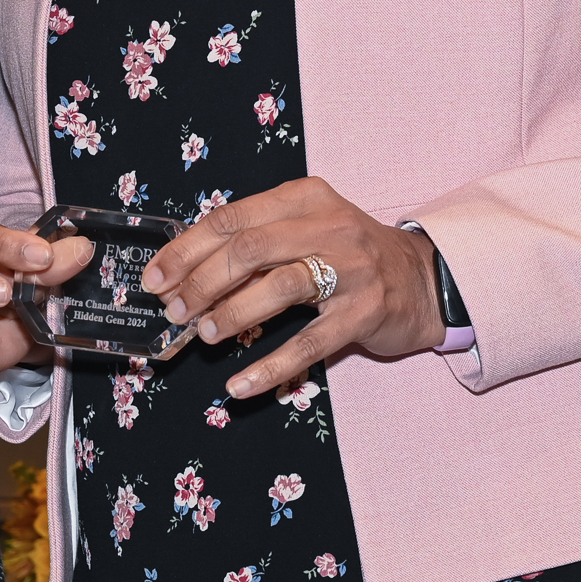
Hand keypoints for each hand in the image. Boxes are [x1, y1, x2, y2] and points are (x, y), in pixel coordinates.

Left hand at [138, 177, 444, 398]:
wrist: (423, 279)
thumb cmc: (348, 253)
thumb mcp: (305, 227)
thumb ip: (255, 239)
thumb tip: (185, 270)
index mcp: (304, 197)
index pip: (232, 218)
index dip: (187, 249)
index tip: (157, 276)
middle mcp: (328, 226)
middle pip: (249, 249)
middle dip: (201, 282)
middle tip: (175, 310)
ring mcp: (350, 270)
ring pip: (278, 288)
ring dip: (231, 314)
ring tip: (203, 334)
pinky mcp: (364, 314)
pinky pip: (308, 344)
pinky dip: (269, 367)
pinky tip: (239, 384)